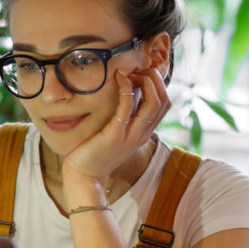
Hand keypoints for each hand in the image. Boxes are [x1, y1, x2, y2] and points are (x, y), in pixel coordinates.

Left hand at [61, 67, 170, 196]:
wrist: (84, 177)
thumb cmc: (95, 153)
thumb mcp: (116, 134)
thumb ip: (125, 118)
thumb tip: (127, 94)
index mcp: (144, 133)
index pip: (164, 104)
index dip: (158, 84)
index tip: (141, 75)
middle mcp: (142, 134)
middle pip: (164, 100)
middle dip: (155, 79)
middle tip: (138, 70)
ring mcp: (130, 135)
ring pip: (153, 103)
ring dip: (146, 81)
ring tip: (131, 72)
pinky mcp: (115, 134)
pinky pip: (128, 106)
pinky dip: (126, 88)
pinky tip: (119, 77)